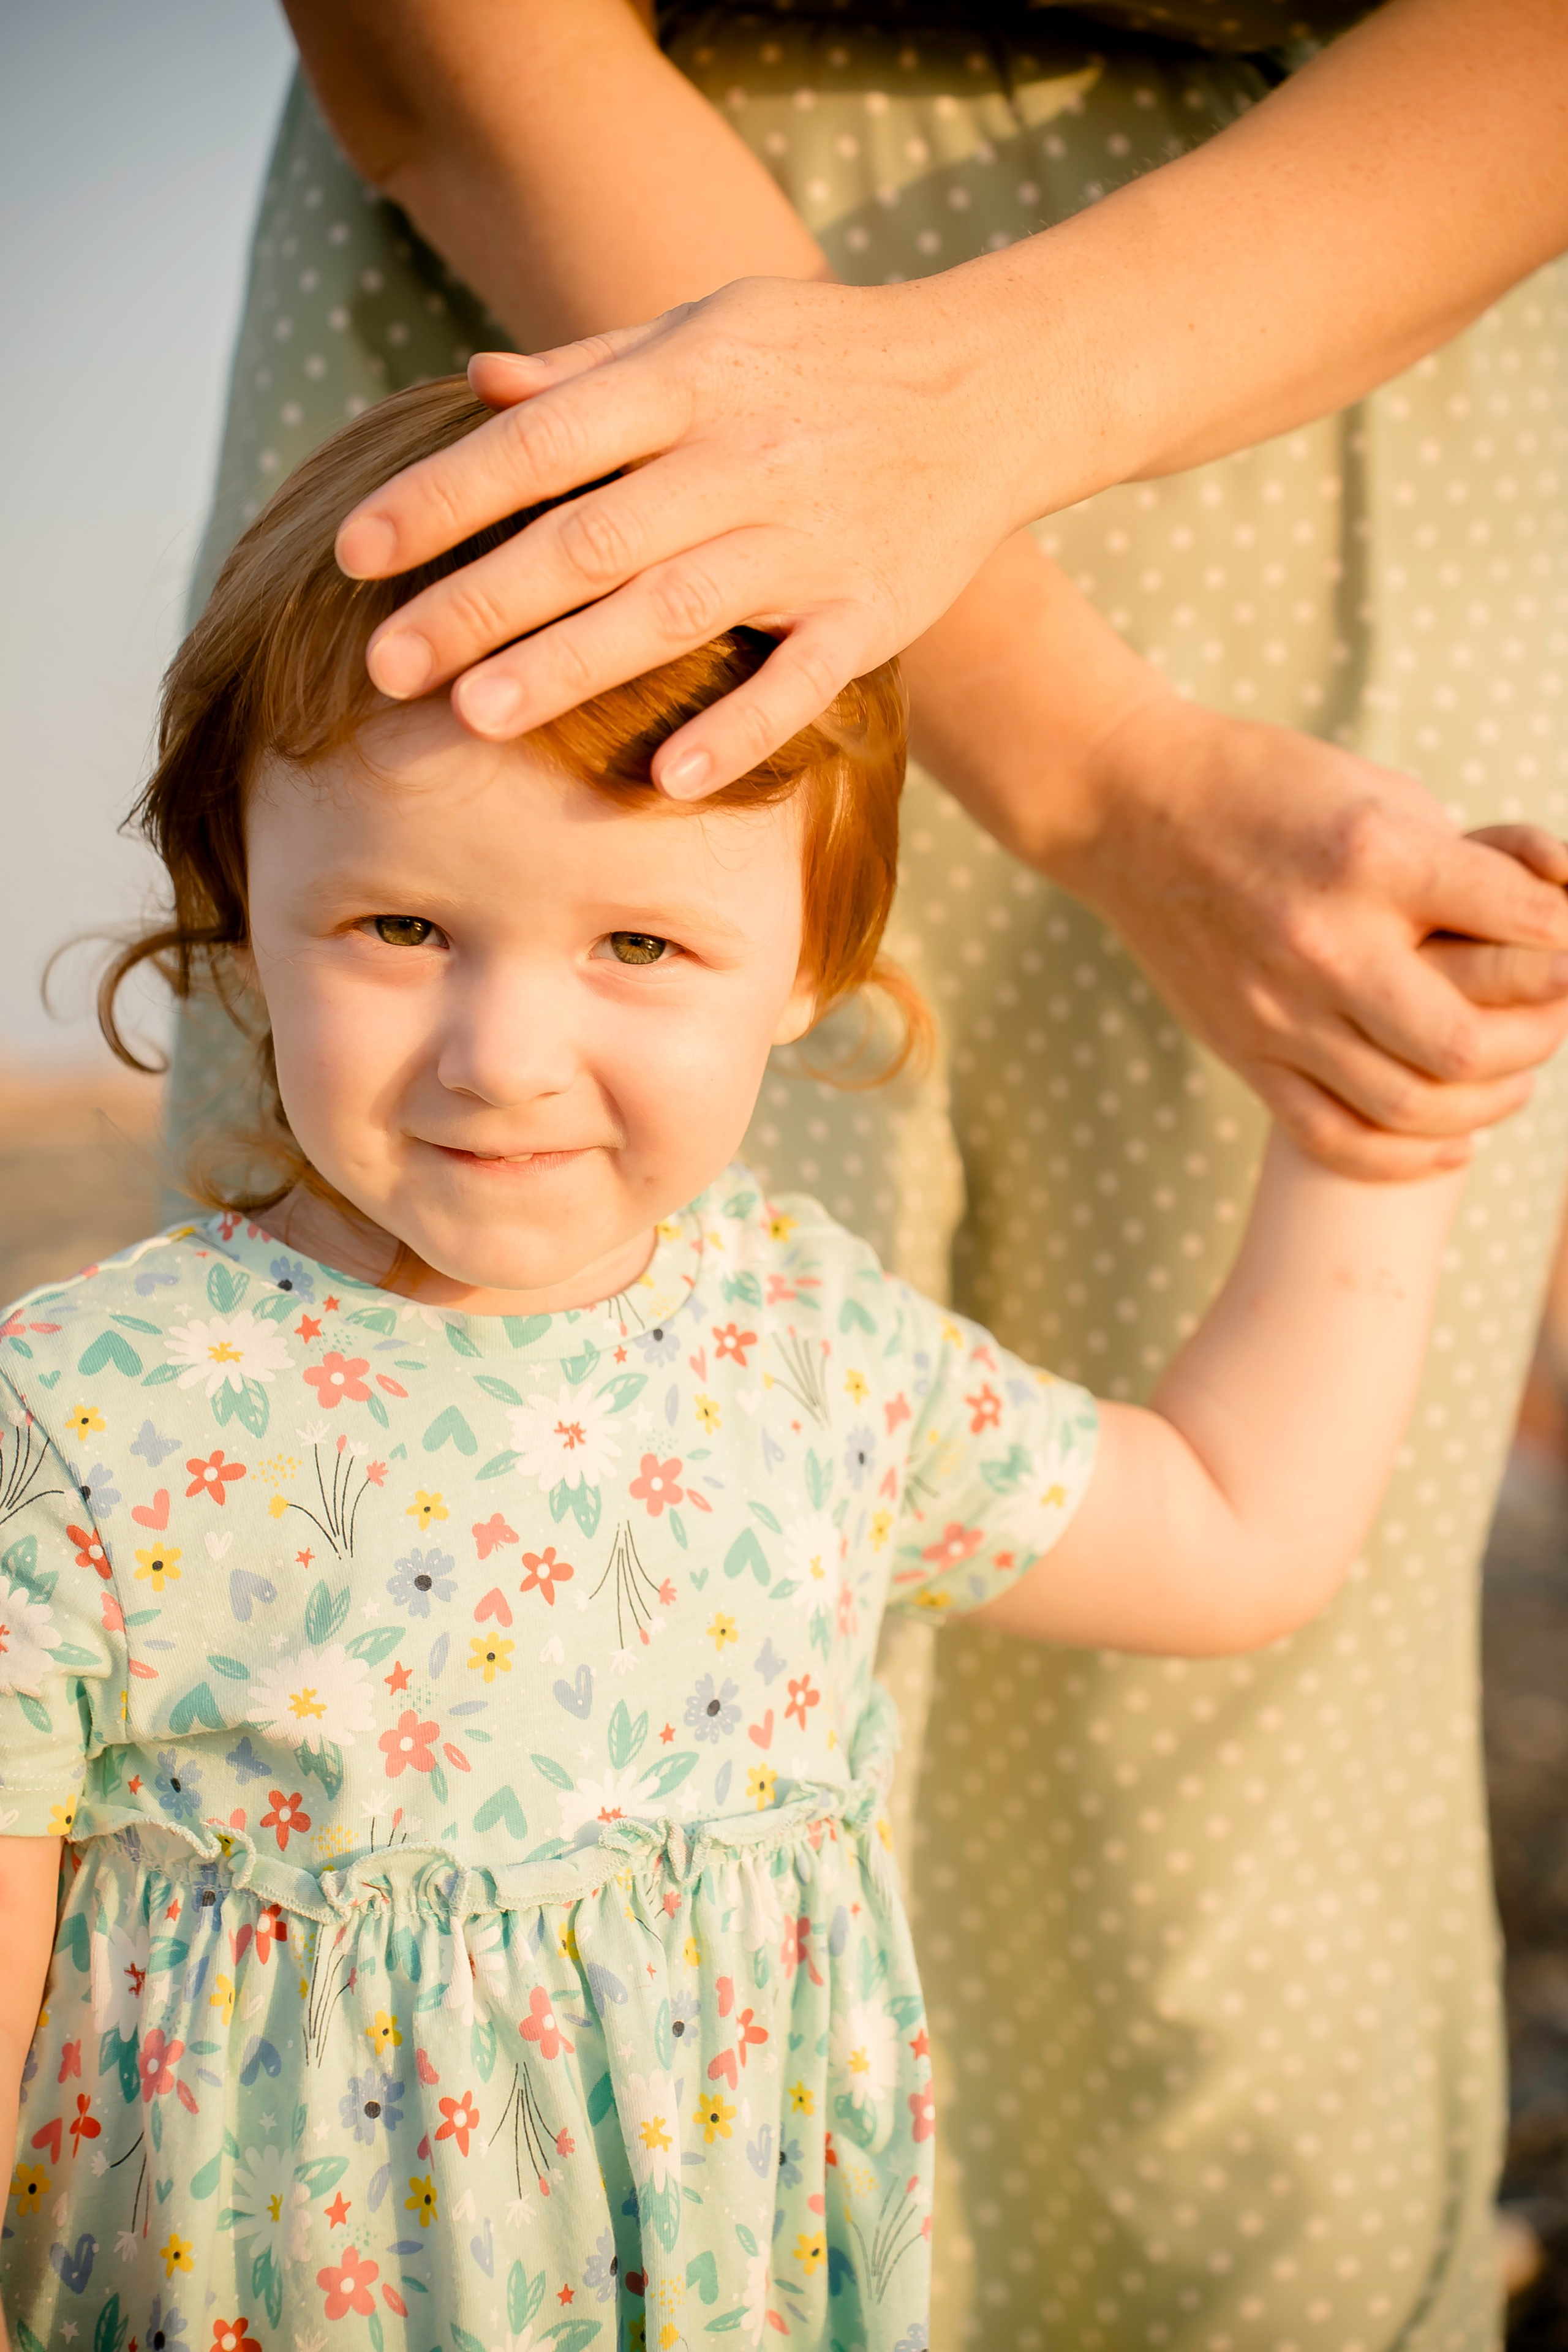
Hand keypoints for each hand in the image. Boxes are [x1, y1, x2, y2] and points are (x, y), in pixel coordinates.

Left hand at [334, 273, 1056, 793]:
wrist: (990, 384)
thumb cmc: (818, 357)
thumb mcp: (704, 329)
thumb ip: (591, 371)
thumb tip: (476, 387)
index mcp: (687, 382)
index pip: (541, 443)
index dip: (445, 496)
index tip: (357, 552)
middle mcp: (741, 460)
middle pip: (590, 539)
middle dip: (481, 601)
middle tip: (386, 663)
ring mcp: (811, 541)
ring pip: (675, 612)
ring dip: (574, 667)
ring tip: (477, 716)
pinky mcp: (873, 612)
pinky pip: (801, 681)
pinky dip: (740, 732)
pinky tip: (667, 782)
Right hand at [1054, 695, 1567, 1177]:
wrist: (1133, 808)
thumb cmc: (1273, 789)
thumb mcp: (1384, 792)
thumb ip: (1472, 856)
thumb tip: (1562, 909)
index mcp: (1372, 857)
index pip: (1521, 923)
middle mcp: (1325, 941)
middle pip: (1465, 1042)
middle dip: (1540, 1035)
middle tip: (1555, 1015)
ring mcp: (1277, 1007)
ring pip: (1409, 1104)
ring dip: (1487, 1100)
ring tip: (1512, 1078)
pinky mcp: (1242, 1049)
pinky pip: (1334, 1137)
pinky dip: (1408, 1155)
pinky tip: (1453, 1140)